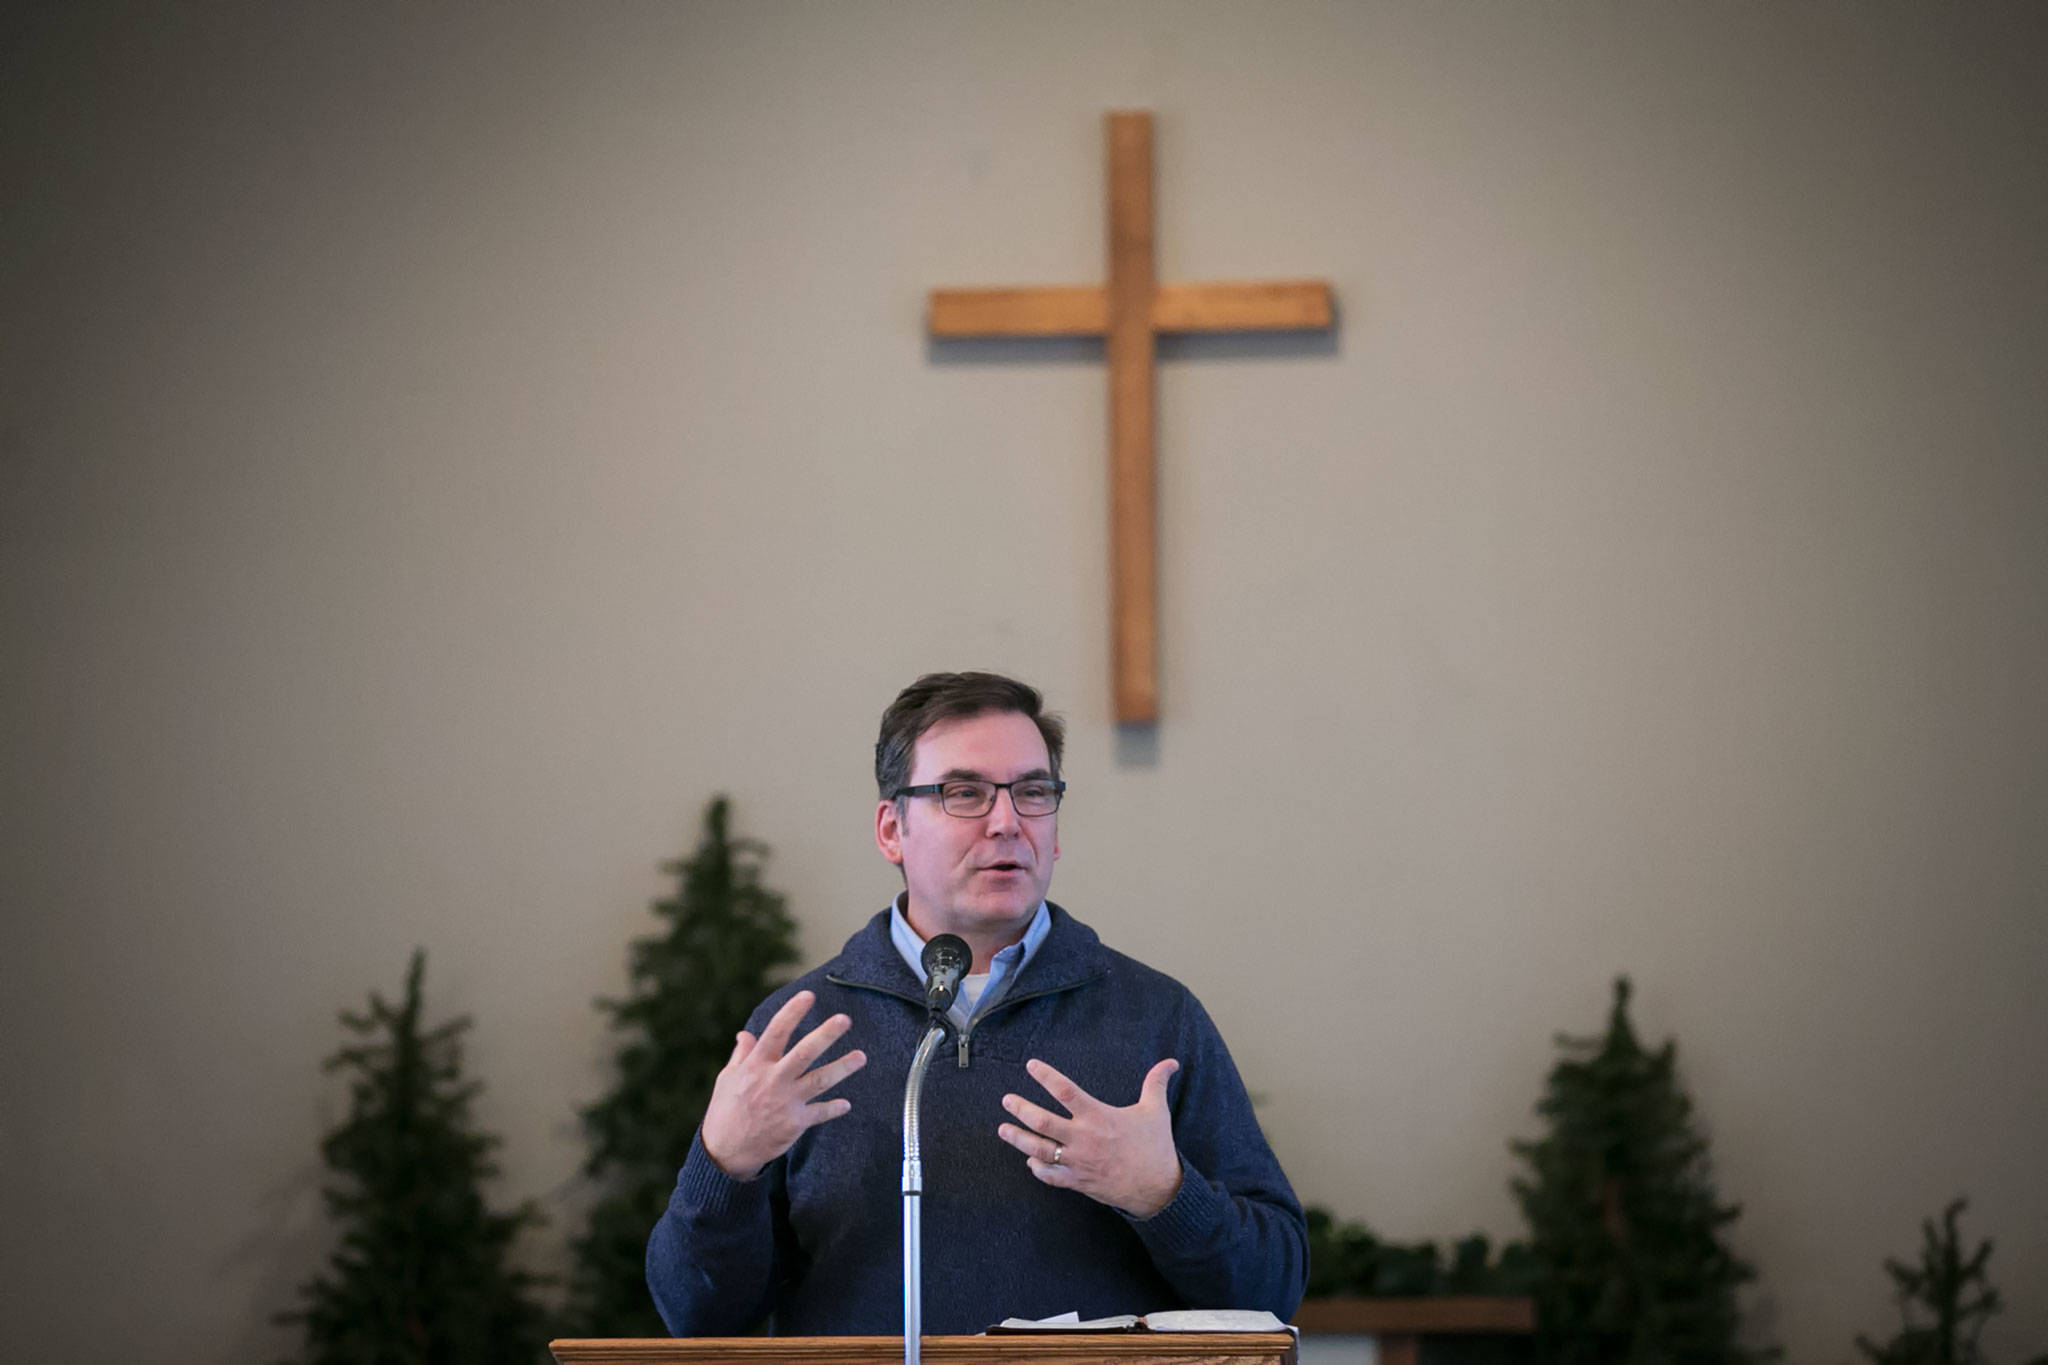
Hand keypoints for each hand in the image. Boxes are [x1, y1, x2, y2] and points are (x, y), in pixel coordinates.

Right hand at [700, 990, 866, 1180]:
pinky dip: (834, 1108)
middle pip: (804, 1053)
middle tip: (844, 1019)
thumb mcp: (727, 1078)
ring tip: (861, 1056)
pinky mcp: (795, 1123)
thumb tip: (745, 1033)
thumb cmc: (725, 1111)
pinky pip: (820, 1113)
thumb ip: (742, 1054)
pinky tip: (846, 1104)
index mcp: (756, 1065)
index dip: (792, 1013)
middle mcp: (773, 1080)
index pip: (776, 1032)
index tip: (809, 996)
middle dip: (826, 1035)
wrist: (725, 1151)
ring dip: (842, 1068)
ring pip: (820, 1081)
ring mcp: (786, 1102)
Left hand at [997, 1057, 1182, 1216]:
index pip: (1065, 1091)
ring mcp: (1078, 1162)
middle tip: (1006, 1100)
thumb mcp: (1156, 1111)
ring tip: (1003, 1129)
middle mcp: (1084, 1139)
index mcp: (1098, 1117)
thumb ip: (1156, 1083)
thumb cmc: (1156, 1147)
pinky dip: (1038, 1170)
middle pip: (1043, 1122)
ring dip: (1019, 1139)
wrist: (1158, 1189)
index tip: (1030, 1065)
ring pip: (1040, 1150)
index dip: (1046, 1076)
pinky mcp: (1079, 1182)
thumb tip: (1171, 1062)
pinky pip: (1051, 1177)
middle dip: (1021, 1110)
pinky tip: (1029, 1162)